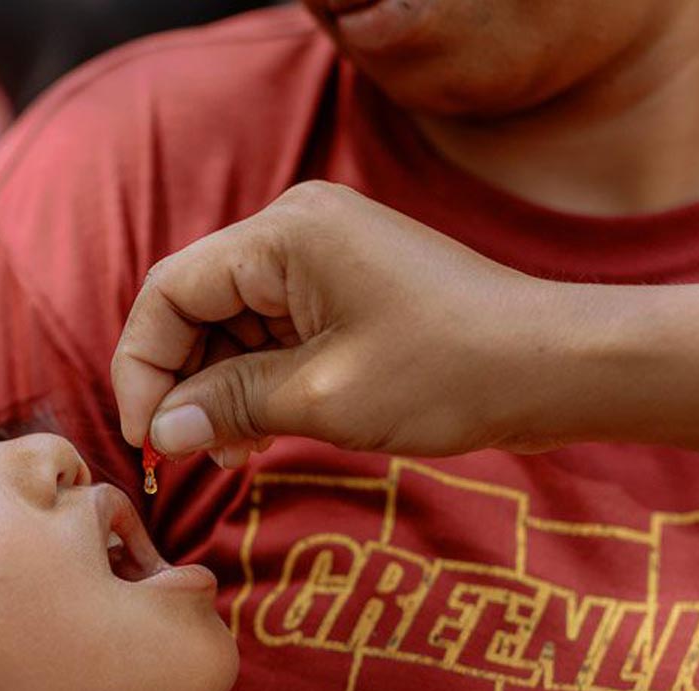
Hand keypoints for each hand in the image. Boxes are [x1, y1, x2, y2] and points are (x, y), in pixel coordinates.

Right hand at [111, 182, 600, 465]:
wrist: (555, 367)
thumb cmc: (452, 372)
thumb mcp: (325, 398)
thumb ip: (231, 405)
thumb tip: (162, 429)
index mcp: (286, 234)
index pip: (170, 290)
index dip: (143, 366)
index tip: (144, 438)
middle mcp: (298, 229)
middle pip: (197, 303)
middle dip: (181, 380)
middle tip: (184, 453)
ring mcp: (326, 255)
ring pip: (233, 321)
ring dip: (219, 386)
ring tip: (228, 451)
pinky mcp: (348, 287)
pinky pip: (275, 329)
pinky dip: (258, 378)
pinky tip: (259, 431)